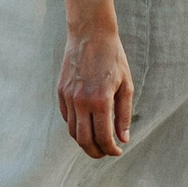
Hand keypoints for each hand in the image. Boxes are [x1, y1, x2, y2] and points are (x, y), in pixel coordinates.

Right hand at [57, 27, 133, 158]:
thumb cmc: (113, 58)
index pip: (103, 137)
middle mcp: (81, 101)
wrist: (90, 33)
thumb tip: (123, 139)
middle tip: (105, 153)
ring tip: (96, 141)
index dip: (110, 149)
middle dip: (95, 152)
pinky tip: (87, 124)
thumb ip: (124, 114)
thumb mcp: (126, 85)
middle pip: (84, 140)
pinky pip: (67, 117)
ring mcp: (68, 96)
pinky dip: (76, 126)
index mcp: (100, 100)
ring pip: (73, 131)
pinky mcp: (61, 91)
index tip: (117, 151)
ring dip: (84, 141)